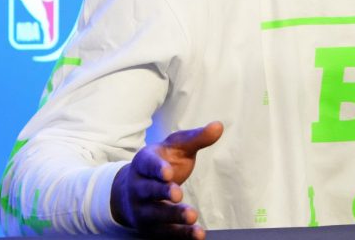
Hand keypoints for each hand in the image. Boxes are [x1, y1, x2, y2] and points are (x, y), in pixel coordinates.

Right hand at [111, 121, 223, 238]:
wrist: (135, 188)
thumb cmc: (164, 162)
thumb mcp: (177, 147)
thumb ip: (197, 138)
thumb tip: (219, 126)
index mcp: (143, 163)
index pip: (148, 165)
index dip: (157, 169)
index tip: (168, 173)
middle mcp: (138, 187)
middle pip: (148, 191)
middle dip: (162, 193)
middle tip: (178, 194)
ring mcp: (142, 209)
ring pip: (155, 214)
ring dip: (173, 217)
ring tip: (192, 216)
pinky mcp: (151, 227)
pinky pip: (165, 232)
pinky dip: (181, 234)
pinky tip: (197, 234)